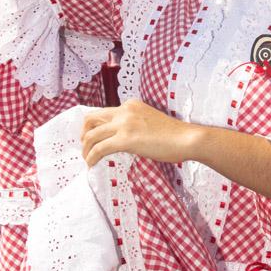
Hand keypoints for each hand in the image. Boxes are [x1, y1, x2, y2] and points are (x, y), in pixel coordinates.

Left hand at [81, 100, 198, 166]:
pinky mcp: (126, 139)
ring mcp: (124, 124)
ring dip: (85, 149)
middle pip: (91, 119)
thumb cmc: (172, 134)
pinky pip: (100, 149)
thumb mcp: (148, 121)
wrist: (186, 138)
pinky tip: (92, 165)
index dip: (93, 127)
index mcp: (130, 105)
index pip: (102, 113)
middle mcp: (124, 110)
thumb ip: (133, 124)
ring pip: (92, 136)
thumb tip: (120, 138)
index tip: (92, 139)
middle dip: (84, 135)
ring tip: (87, 160)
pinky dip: (92, 157)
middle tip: (85, 148)